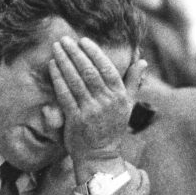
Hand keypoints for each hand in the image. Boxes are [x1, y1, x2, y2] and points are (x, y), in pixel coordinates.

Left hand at [48, 36, 146, 180]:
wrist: (100, 155)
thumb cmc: (113, 128)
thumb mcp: (128, 105)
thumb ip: (134, 82)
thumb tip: (143, 61)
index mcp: (119, 96)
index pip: (106, 68)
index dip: (94, 52)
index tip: (83, 40)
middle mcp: (106, 102)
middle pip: (89, 71)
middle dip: (75, 53)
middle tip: (65, 39)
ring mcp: (90, 111)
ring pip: (76, 81)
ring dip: (64, 62)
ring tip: (57, 48)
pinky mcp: (75, 119)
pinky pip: (65, 95)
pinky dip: (58, 79)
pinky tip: (52, 66)